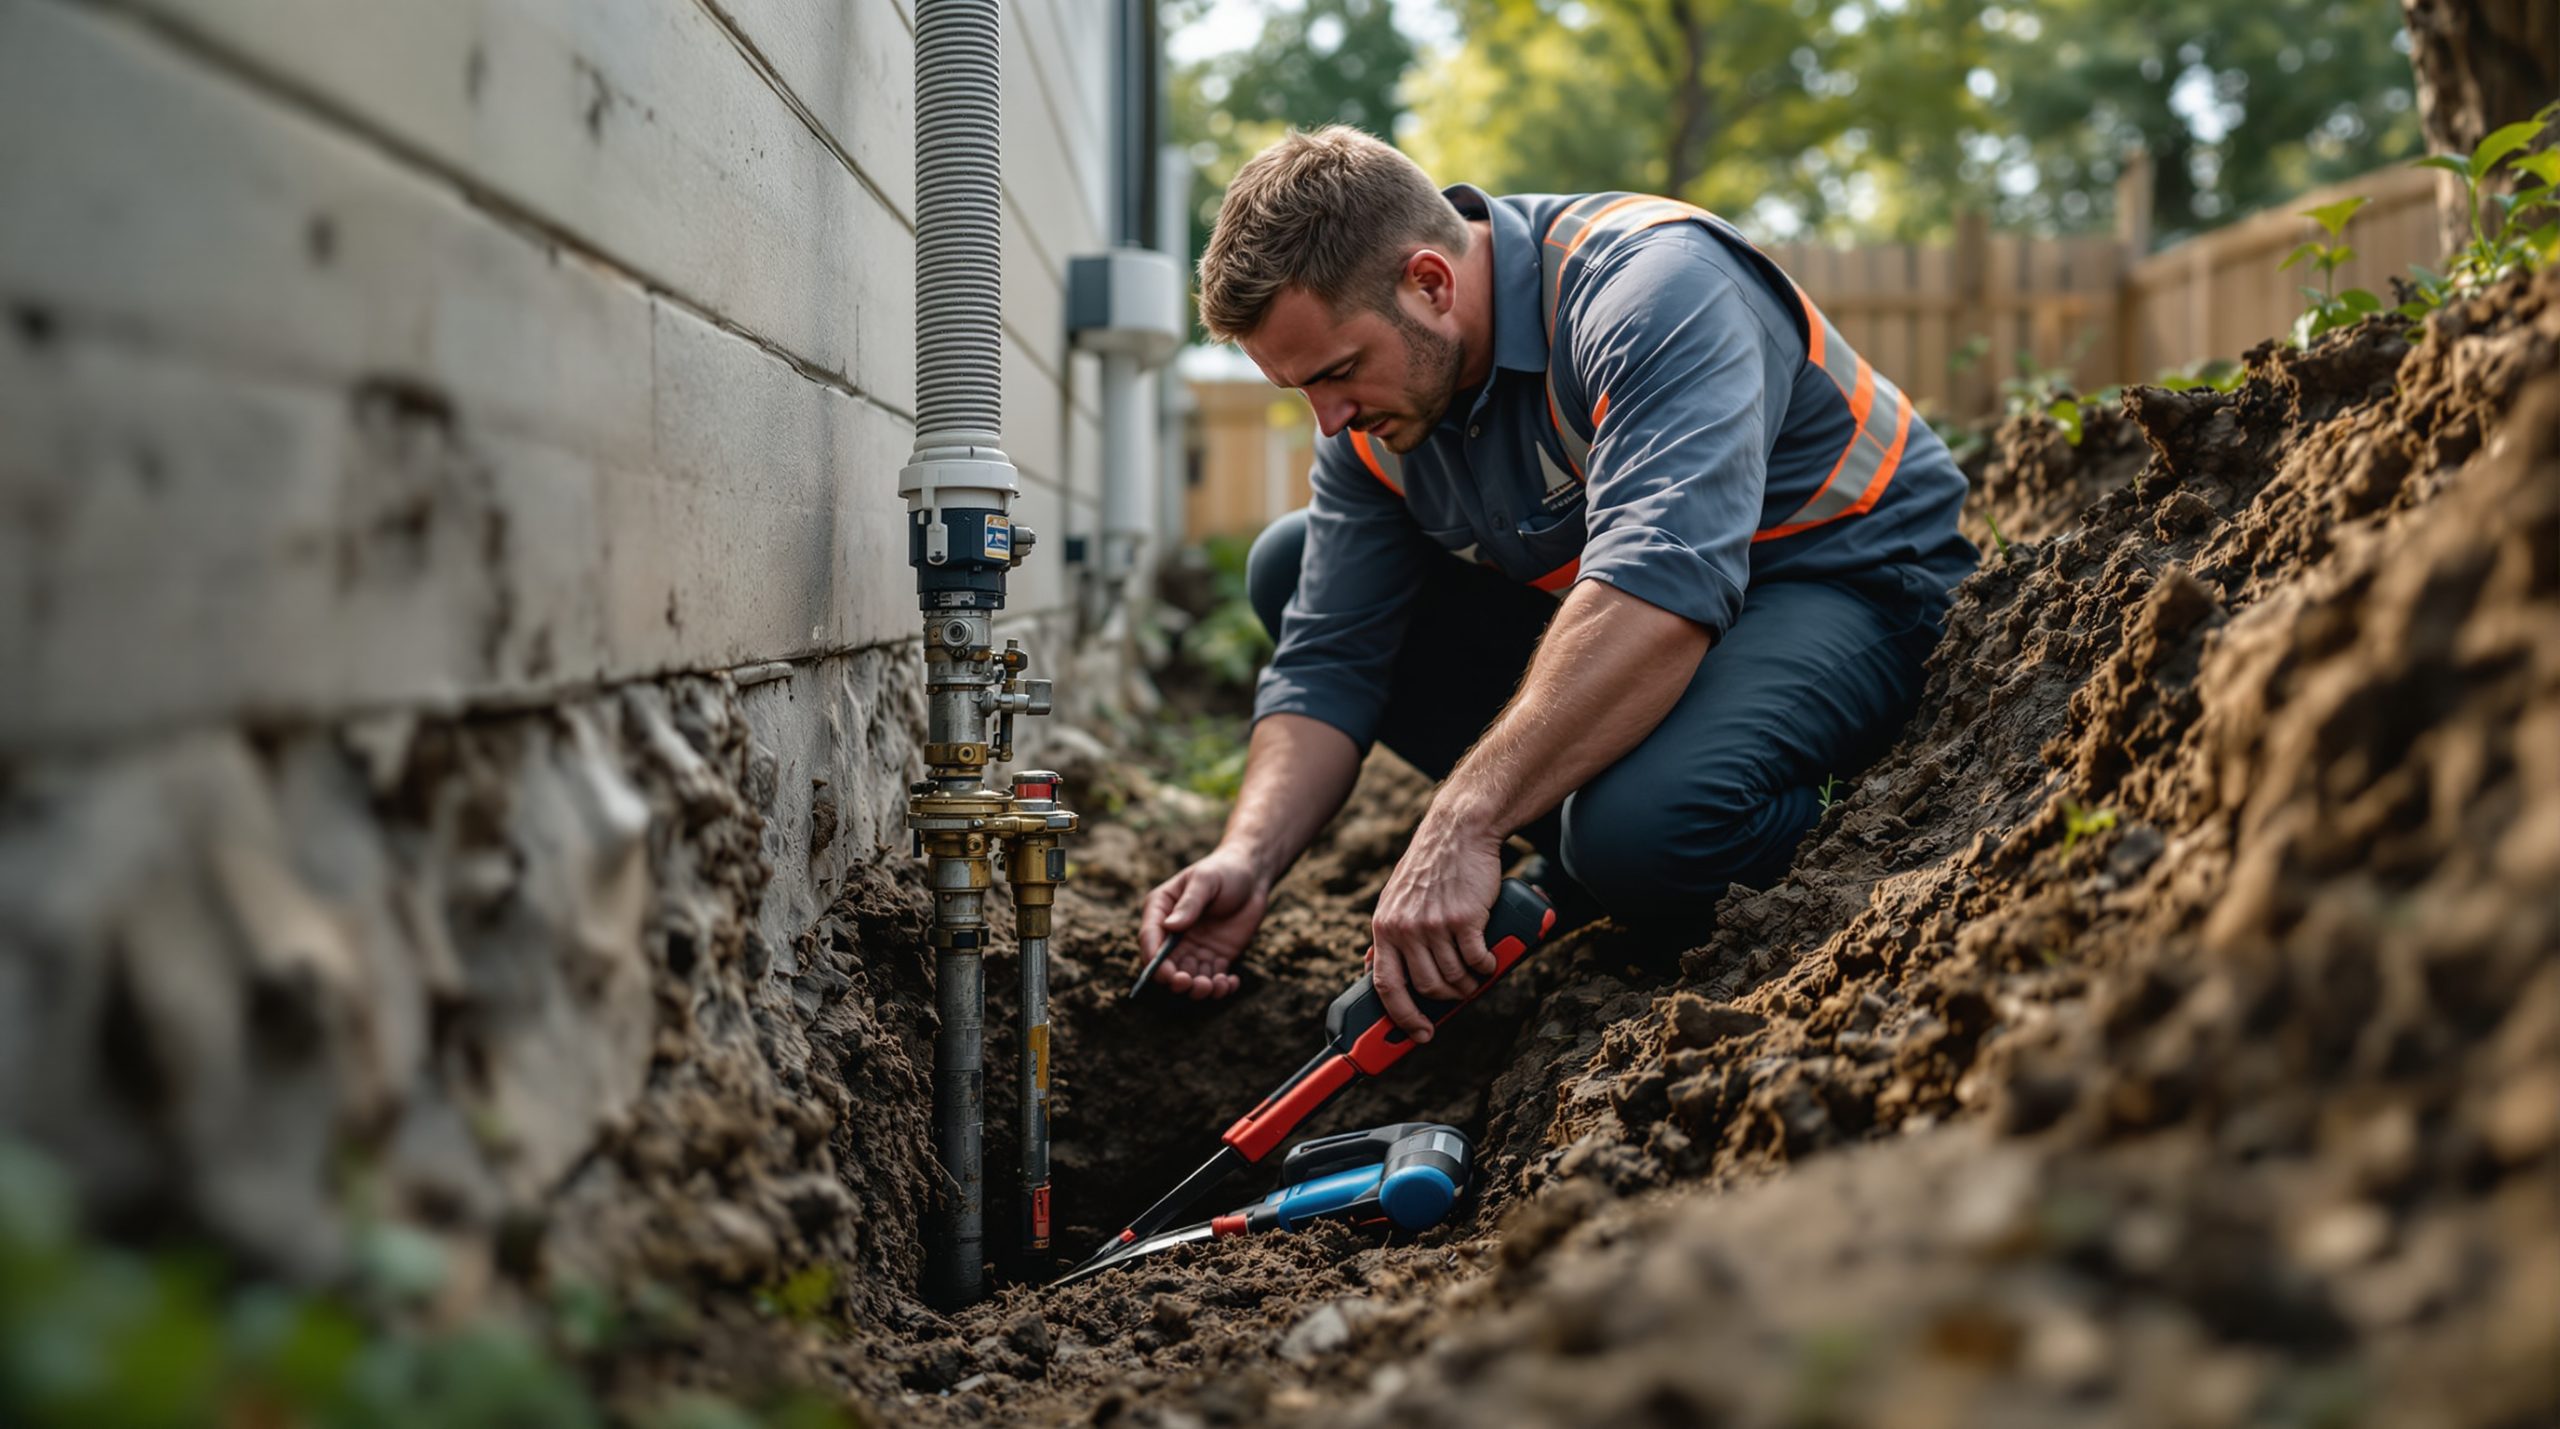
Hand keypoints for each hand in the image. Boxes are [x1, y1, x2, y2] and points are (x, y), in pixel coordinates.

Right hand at [1138, 846, 1269, 998]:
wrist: (1252, 876)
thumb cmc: (1224, 871)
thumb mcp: (1206, 881)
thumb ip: (1189, 903)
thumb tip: (1170, 927)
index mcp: (1161, 909)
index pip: (1150, 938)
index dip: (1154, 959)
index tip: (1165, 972)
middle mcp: (1173, 933)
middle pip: (1165, 965)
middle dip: (1175, 979)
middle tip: (1190, 982)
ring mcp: (1194, 947)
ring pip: (1188, 977)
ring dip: (1198, 988)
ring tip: (1215, 985)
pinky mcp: (1215, 957)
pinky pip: (1212, 979)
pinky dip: (1220, 987)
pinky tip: (1231, 982)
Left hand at [1366, 809, 1505, 1041]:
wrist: (1457, 832)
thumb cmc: (1428, 868)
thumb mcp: (1393, 900)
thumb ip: (1386, 934)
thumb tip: (1369, 967)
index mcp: (1384, 927)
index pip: (1385, 985)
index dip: (1402, 1016)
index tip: (1418, 1032)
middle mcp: (1406, 929)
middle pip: (1426, 987)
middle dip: (1446, 998)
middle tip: (1459, 993)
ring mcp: (1434, 925)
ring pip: (1454, 978)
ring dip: (1469, 984)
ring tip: (1476, 976)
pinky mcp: (1464, 919)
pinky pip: (1476, 960)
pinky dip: (1486, 967)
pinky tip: (1489, 962)